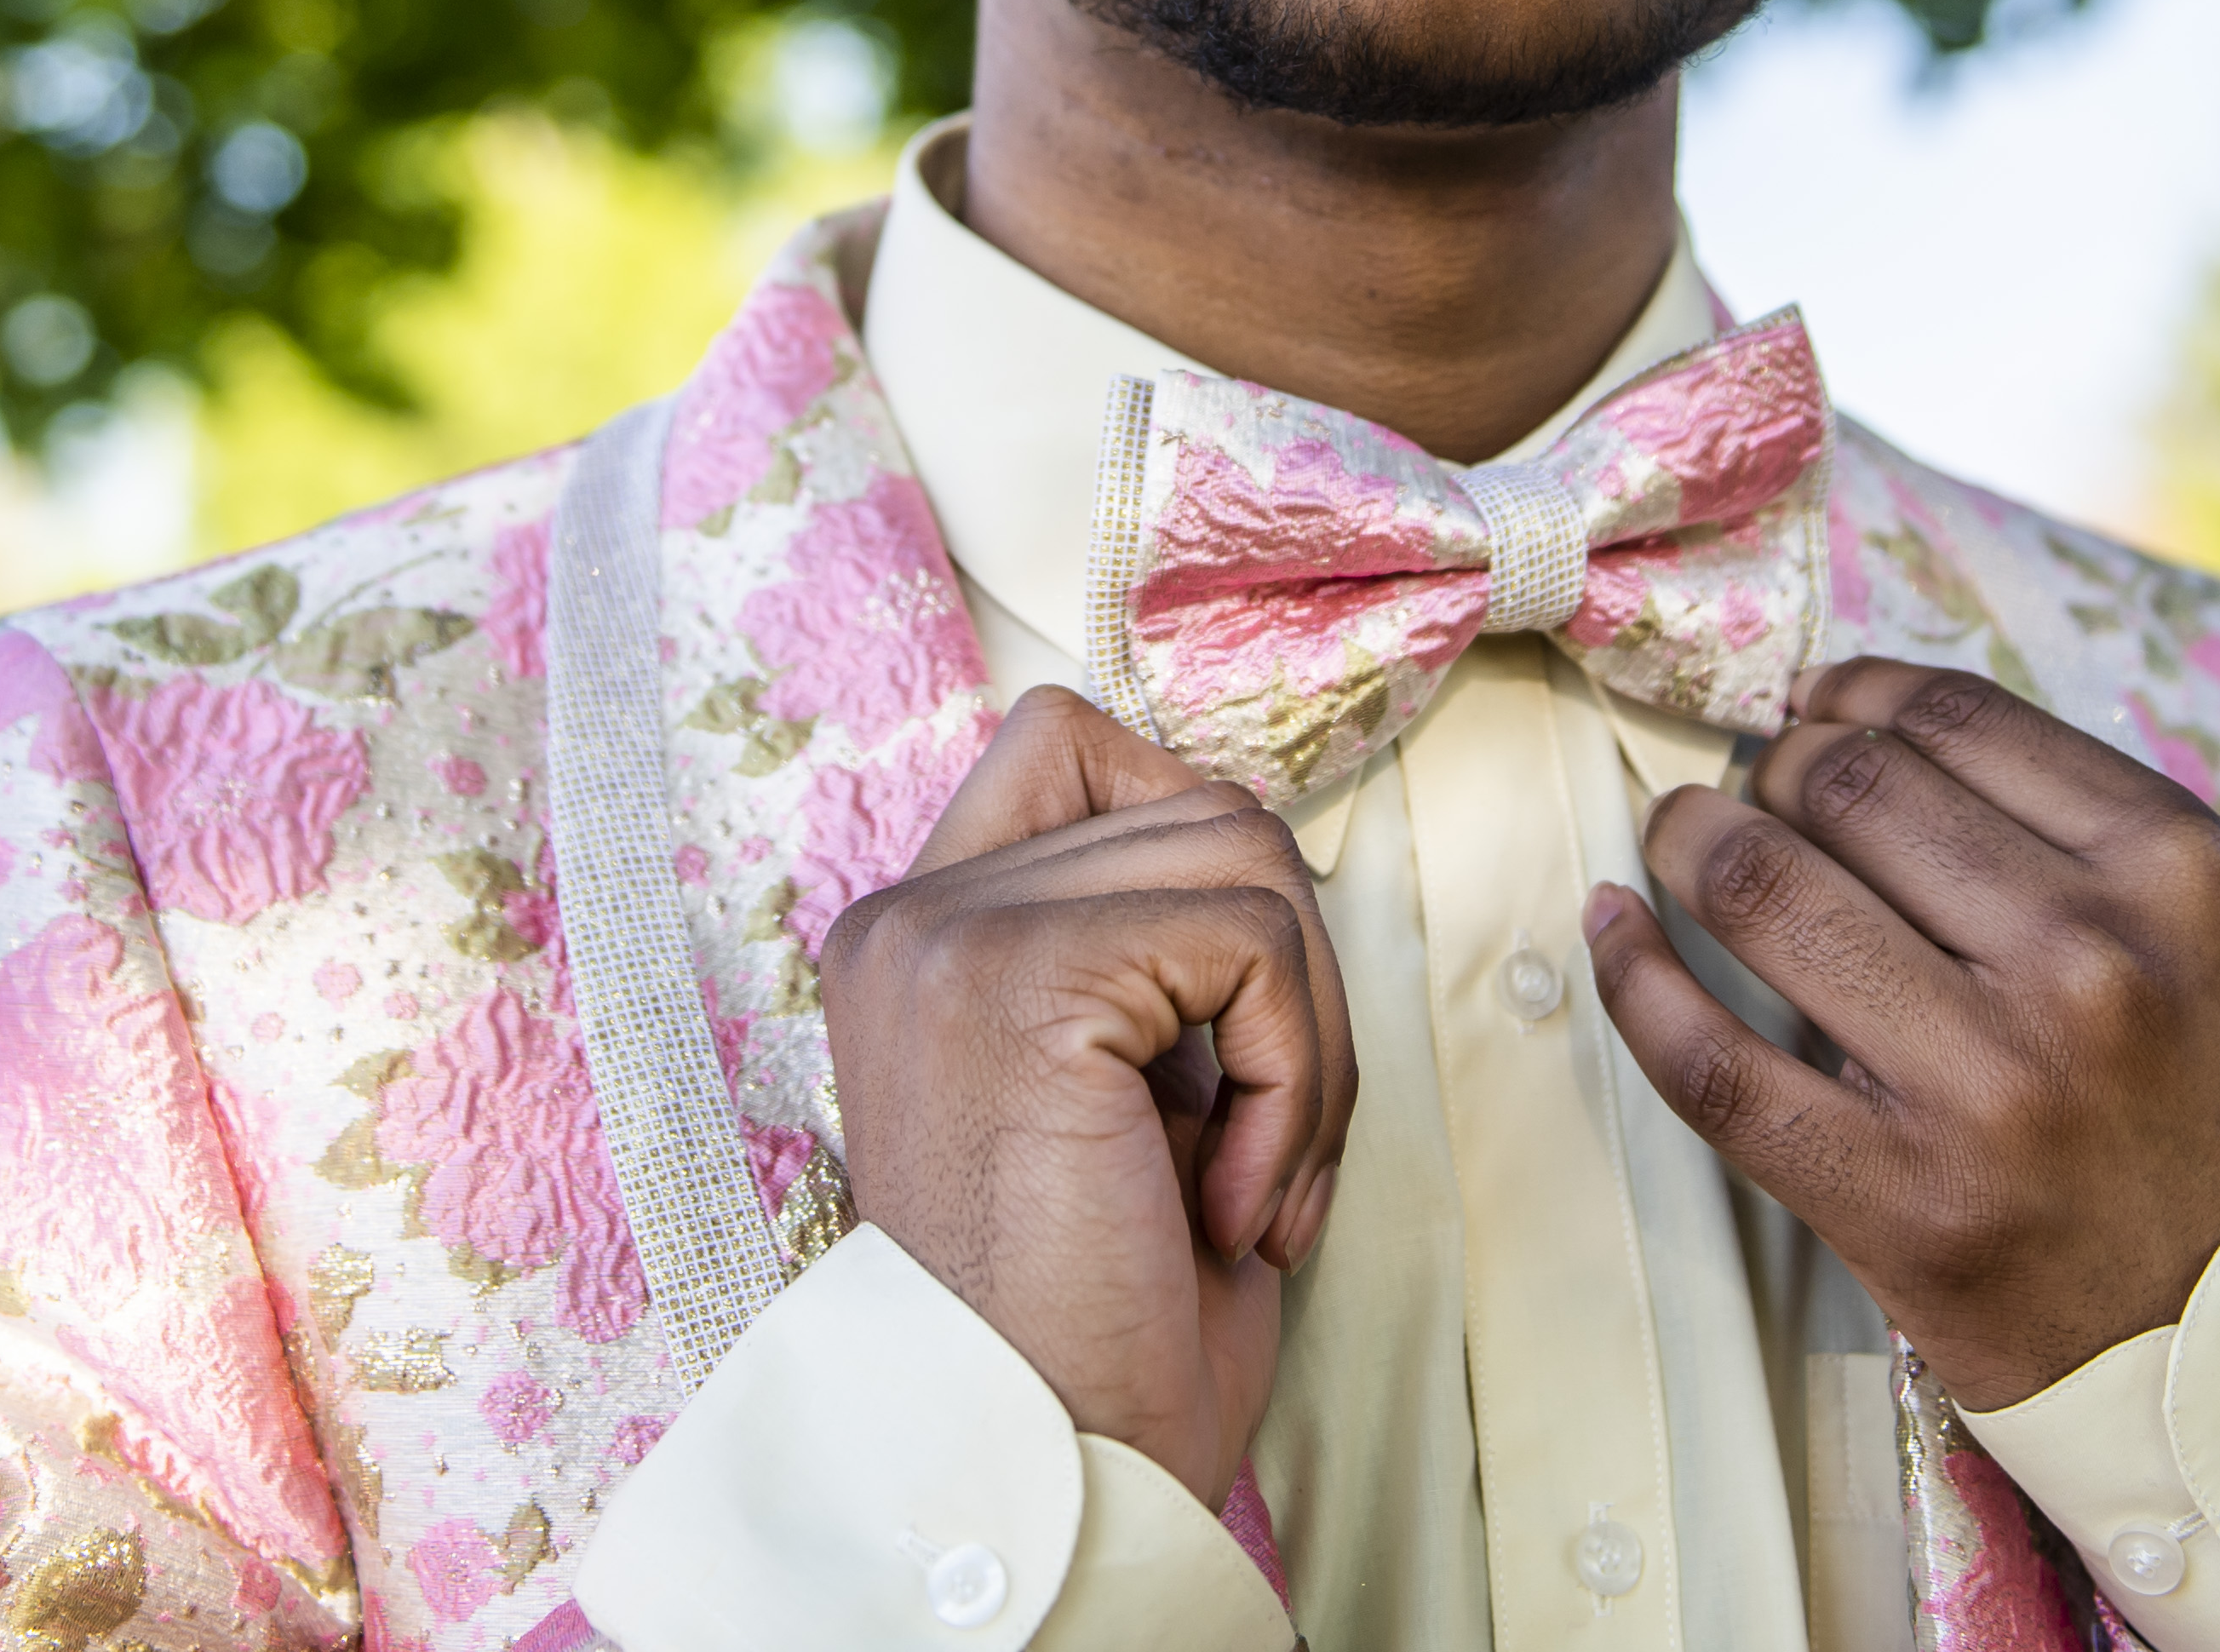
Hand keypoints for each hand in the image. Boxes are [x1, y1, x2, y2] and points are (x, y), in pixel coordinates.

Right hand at [817, 687, 1359, 1504]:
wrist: (1050, 1473)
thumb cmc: (1101, 1327)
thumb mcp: (1122, 1100)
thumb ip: (1152, 962)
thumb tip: (1270, 860)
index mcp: (915, 940)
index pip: (1068, 745)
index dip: (1192, 850)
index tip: (1225, 1023)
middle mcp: (909, 916)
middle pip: (1197, 801)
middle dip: (1293, 974)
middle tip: (1276, 1148)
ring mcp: (952, 935)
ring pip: (1246, 851)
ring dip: (1310, 1037)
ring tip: (1261, 1186)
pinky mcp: (1023, 976)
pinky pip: (1256, 939)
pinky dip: (1299, 1077)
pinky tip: (1236, 1207)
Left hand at [1582, 656, 2219, 1412]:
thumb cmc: (2190, 1100)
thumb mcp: (2191, 925)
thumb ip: (2052, 816)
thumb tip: (1837, 714)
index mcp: (2173, 870)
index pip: (1949, 715)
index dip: (1846, 696)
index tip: (1809, 713)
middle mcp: (2090, 964)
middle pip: (1842, 785)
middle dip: (1766, 767)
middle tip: (1748, 792)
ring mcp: (1990, 1086)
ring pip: (1762, 888)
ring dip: (1688, 840)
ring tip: (1678, 840)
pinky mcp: (1899, 1197)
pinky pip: (1710, 1060)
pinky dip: (1633, 977)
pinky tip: (1614, 929)